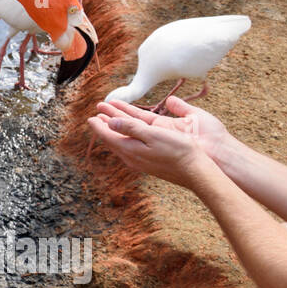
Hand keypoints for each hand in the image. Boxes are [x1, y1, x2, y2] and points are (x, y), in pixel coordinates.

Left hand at [87, 97, 222, 188]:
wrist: (195, 172)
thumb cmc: (177, 151)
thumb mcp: (152, 135)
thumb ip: (130, 128)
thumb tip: (110, 123)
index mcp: (130, 149)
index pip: (108, 136)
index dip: (98, 125)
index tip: (91, 117)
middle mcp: (132, 157)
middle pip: (113, 139)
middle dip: (105, 125)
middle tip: (97, 114)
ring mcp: (140, 161)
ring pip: (122, 143)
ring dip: (115, 130)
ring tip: (109, 121)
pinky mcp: (149, 162)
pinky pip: (131, 147)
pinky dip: (126, 137)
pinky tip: (128, 136)